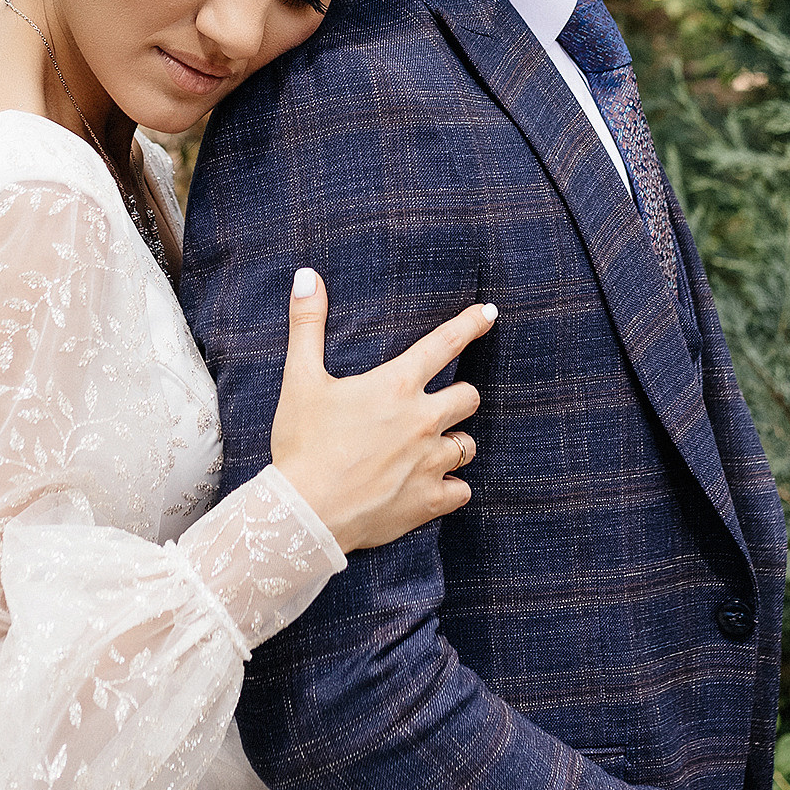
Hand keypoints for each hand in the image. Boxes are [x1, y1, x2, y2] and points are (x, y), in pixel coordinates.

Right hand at [270, 268, 496, 554]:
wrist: (304, 513)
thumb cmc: (302, 444)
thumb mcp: (300, 379)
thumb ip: (307, 324)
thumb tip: (306, 275)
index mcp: (396, 385)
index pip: (445, 343)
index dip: (470, 324)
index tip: (489, 313)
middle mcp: (423, 420)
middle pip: (468, 397)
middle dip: (457, 398)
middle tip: (434, 406)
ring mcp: (430, 462)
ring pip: (467, 445)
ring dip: (452, 443)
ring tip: (428, 449)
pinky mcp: (430, 500)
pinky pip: (462, 489)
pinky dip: (451, 487)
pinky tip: (431, 486)